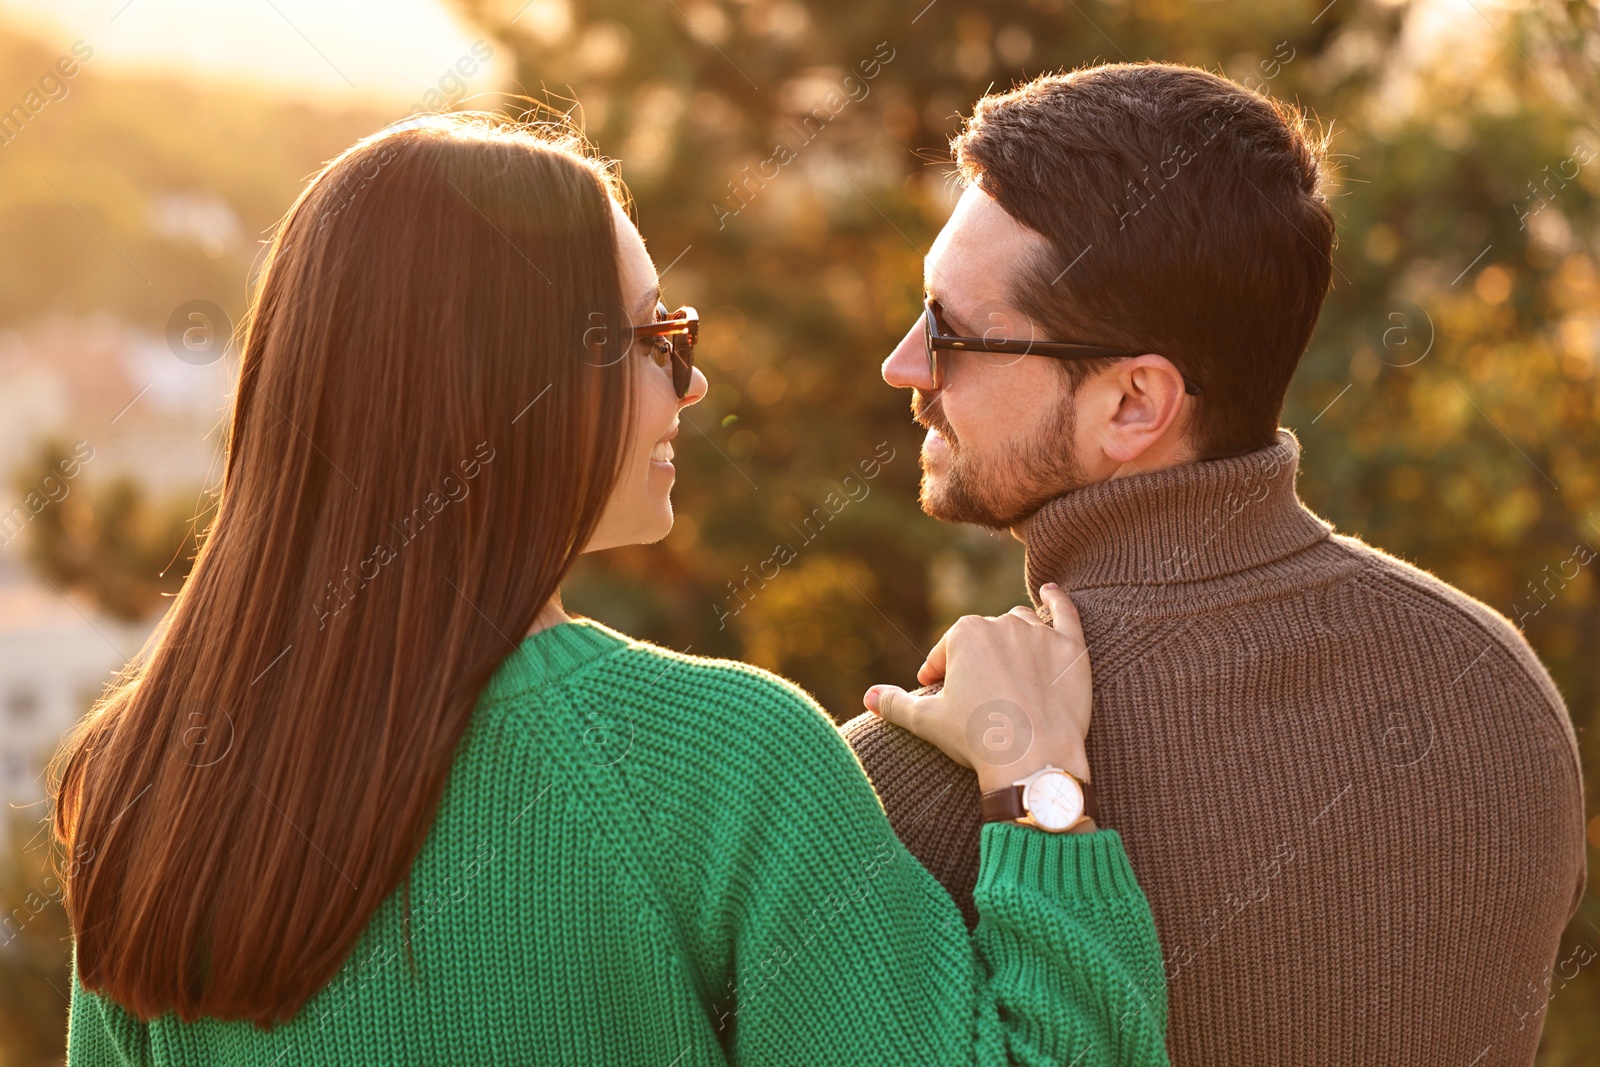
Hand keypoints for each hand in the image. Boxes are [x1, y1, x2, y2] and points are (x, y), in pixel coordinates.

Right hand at [863, 584, 1091, 793]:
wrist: (1034, 761)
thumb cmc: (978, 739)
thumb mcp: (927, 722)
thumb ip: (894, 704)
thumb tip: (869, 697)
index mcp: (964, 633)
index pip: (947, 651)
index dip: (940, 676)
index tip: (942, 698)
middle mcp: (1002, 623)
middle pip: (985, 637)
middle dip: (978, 662)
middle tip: (979, 697)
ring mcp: (1041, 634)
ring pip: (1021, 626)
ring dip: (1013, 640)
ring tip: (1010, 667)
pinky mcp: (1072, 649)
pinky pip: (1066, 614)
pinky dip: (1058, 601)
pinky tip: (1050, 592)